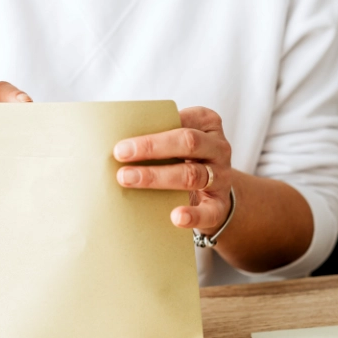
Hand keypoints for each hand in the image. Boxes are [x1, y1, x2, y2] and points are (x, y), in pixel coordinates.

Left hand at [113, 107, 232, 234]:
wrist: (213, 195)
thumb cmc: (184, 161)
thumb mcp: (177, 143)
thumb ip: (156, 138)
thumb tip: (115, 145)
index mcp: (206, 124)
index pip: (183, 120)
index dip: (153, 131)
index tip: (121, 143)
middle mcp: (218, 148)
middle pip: (188, 143)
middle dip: (151, 148)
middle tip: (120, 154)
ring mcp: (221, 177)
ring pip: (191, 175)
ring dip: (157, 177)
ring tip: (128, 179)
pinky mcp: (220, 205)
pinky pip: (209, 211)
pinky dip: (193, 215)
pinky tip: (176, 216)